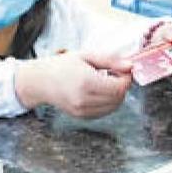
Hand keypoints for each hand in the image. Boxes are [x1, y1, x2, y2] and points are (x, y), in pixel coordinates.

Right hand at [14, 51, 131, 117]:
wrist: (41, 81)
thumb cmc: (62, 65)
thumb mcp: (86, 56)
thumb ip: (110, 61)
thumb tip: (131, 66)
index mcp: (86, 82)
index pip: (119, 87)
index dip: (126, 78)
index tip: (124, 69)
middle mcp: (84, 99)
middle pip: (118, 98)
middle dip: (122, 86)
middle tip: (117, 74)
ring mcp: (82, 111)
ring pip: (113, 107)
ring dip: (116, 95)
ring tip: (106, 81)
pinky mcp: (81, 116)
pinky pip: (104, 112)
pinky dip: (108, 103)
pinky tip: (100, 91)